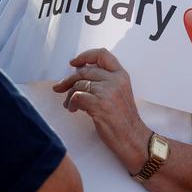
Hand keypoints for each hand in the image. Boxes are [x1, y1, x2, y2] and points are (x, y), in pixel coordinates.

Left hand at [52, 48, 151, 172]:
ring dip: (69, 95)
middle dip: (69, 79)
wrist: (132, 137)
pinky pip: (77, 97)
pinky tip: (73, 110)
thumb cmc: (123, 119)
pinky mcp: (100, 104)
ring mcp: (108, 91)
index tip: (74, 63)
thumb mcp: (119, 92)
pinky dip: (71, 103)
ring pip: (78, 84)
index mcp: (121, 75)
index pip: (102, 54)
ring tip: (69, 105)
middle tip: (59, 87)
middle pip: (85, 70)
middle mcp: (116, 80)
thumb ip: (105, 81)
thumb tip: (79, 74)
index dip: (85, 56)